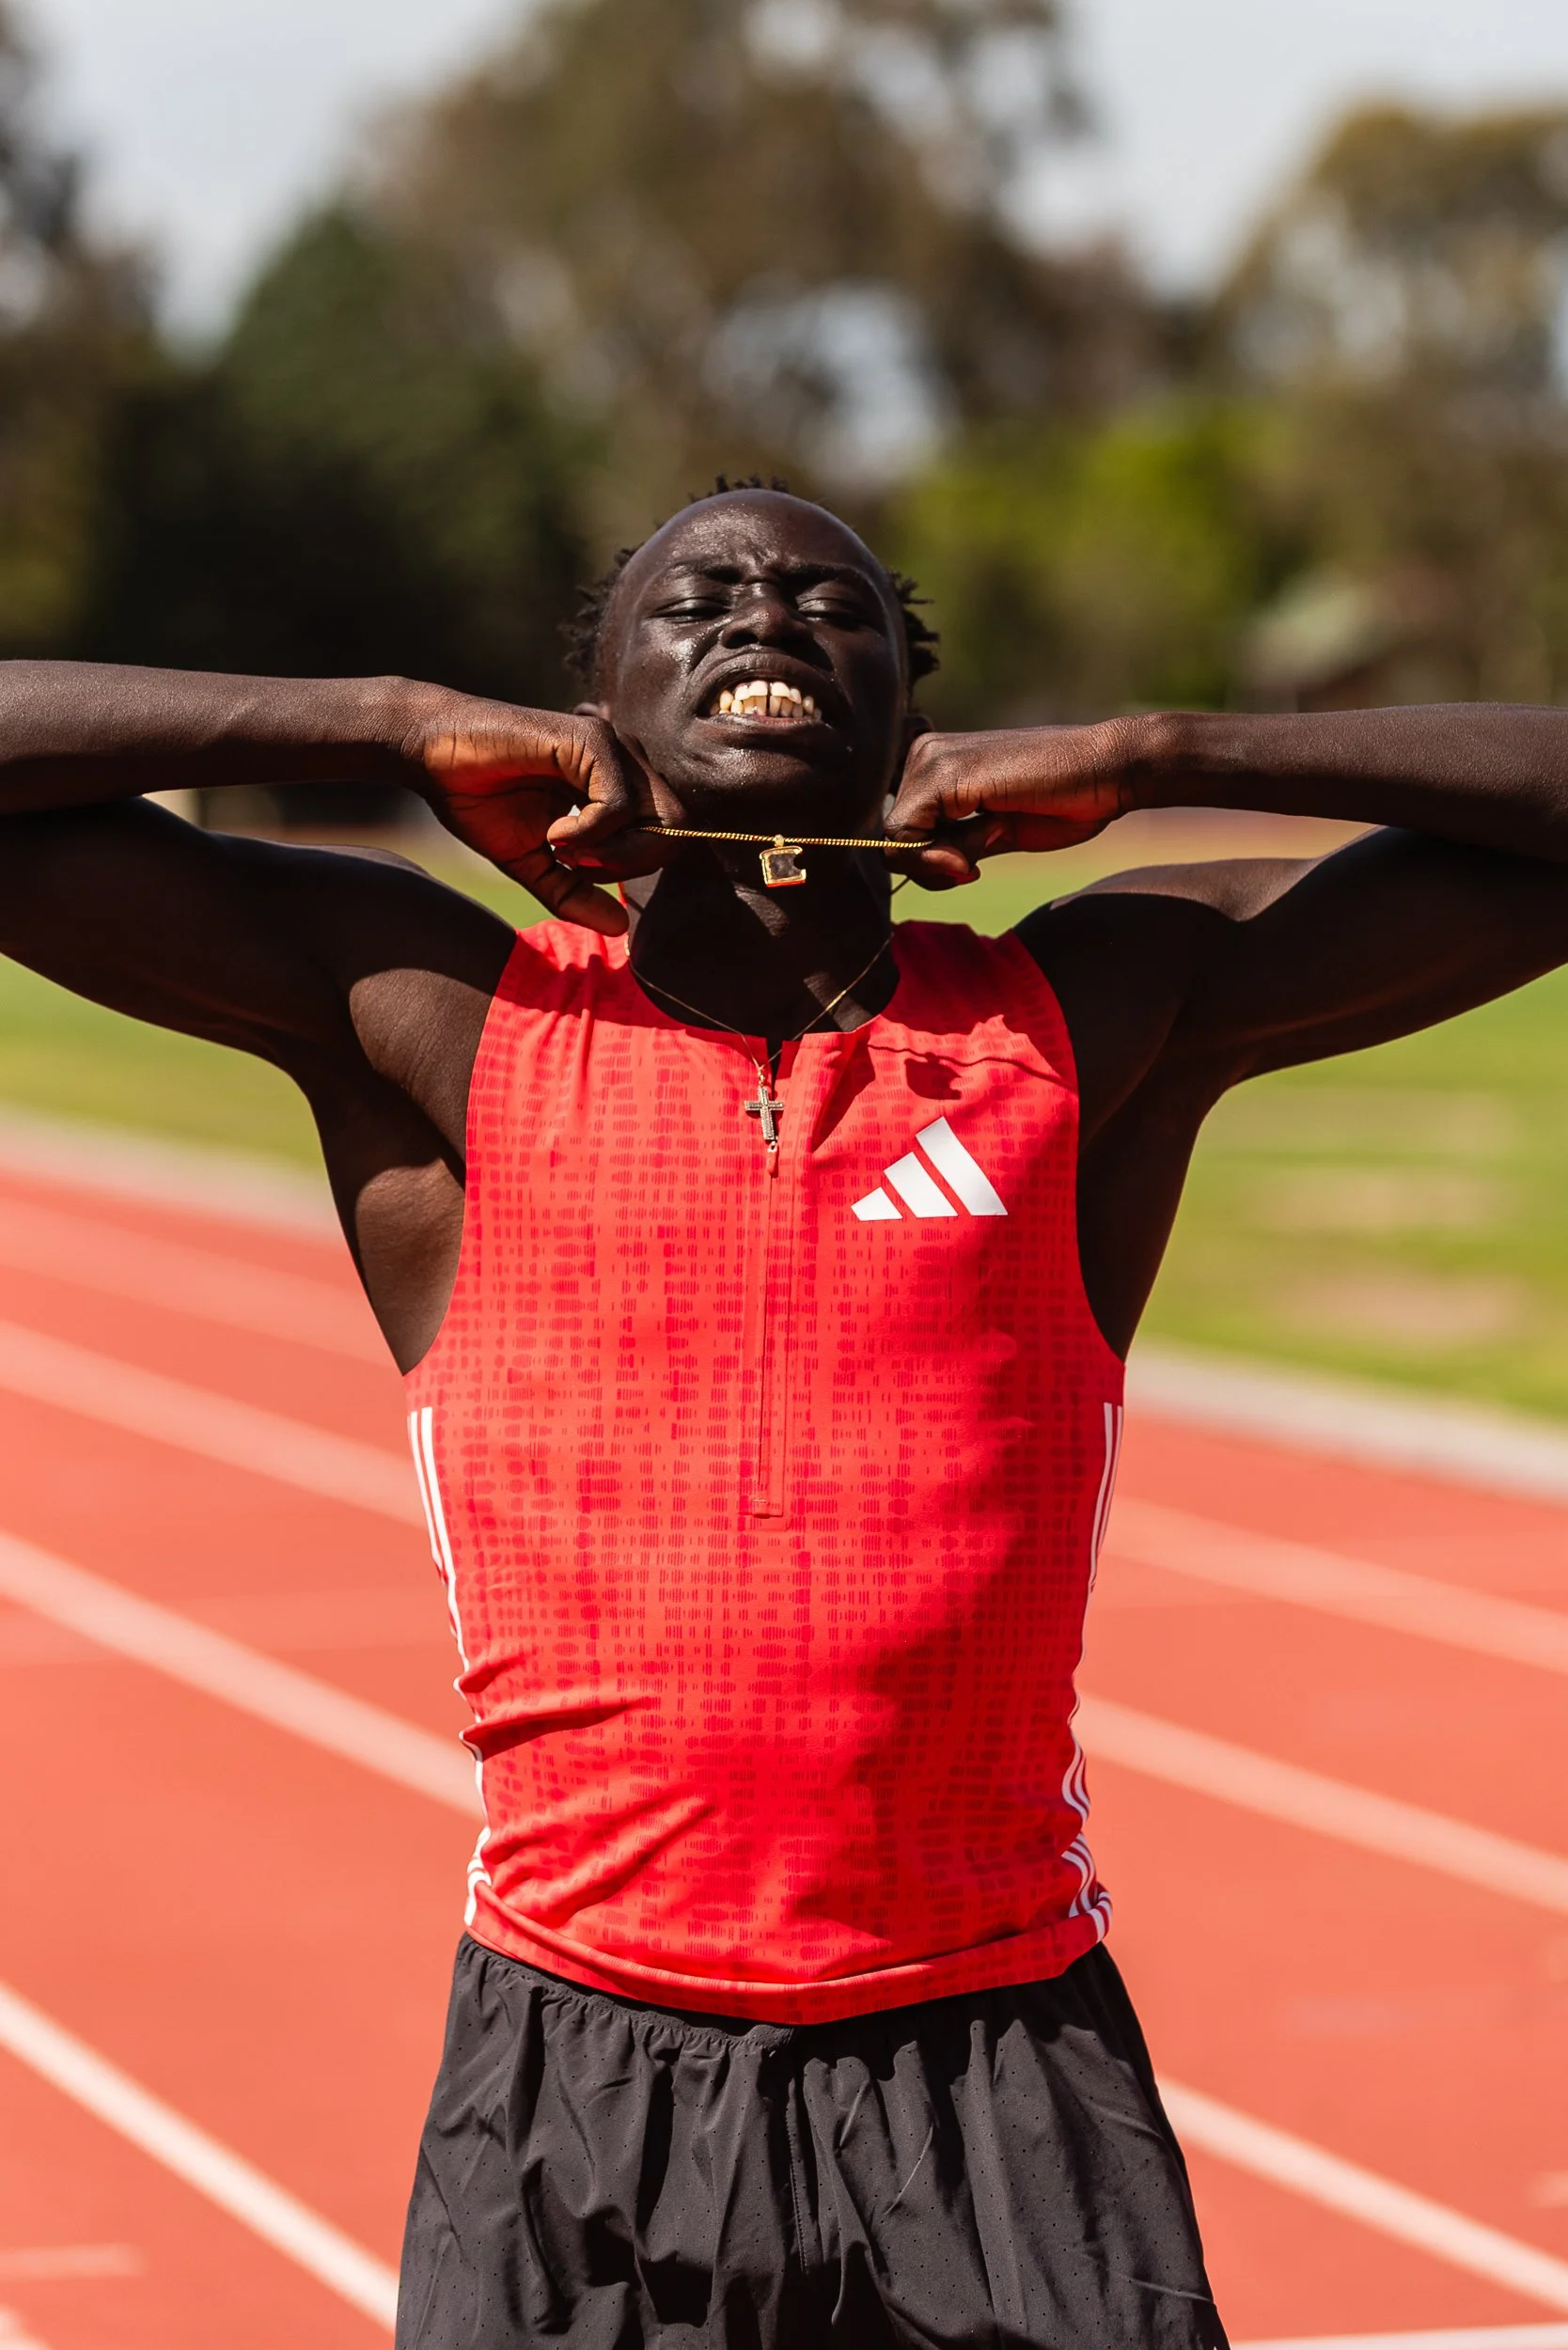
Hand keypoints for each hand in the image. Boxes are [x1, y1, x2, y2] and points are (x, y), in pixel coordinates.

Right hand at [404, 695, 659, 934]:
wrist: (431, 756)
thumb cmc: (480, 800)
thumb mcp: (533, 863)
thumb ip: (575, 894)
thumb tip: (621, 928)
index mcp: (615, 788)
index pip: (666, 836)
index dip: (632, 866)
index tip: (580, 867)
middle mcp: (623, 765)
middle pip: (676, 829)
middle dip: (632, 862)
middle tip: (578, 863)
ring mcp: (610, 748)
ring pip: (659, 818)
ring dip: (611, 850)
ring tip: (561, 846)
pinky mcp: (590, 740)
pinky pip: (617, 805)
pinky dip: (589, 832)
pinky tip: (552, 831)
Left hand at [886, 721, 1137, 886]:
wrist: (1107, 773)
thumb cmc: (1062, 804)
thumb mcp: (993, 836)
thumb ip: (950, 848)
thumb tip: (901, 864)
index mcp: (936, 766)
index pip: (900, 832)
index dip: (927, 866)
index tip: (969, 869)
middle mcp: (926, 754)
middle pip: (894, 837)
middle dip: (932, 867)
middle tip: (980, 857)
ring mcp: (932, 759)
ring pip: (895, 839)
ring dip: (937, 864)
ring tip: (991, 836)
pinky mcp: (943, 771)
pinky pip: (905, 835)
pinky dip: (933, 860)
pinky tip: (975, 853)